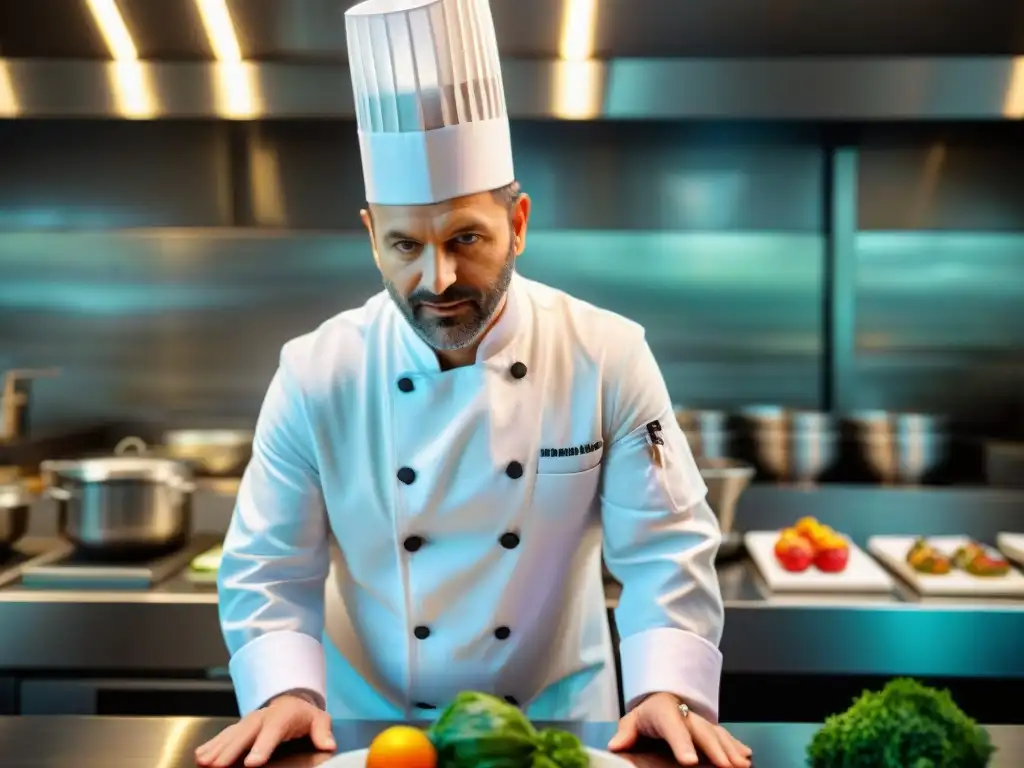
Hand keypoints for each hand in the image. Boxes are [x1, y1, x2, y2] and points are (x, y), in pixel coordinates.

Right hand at [194, 693, 335, 767]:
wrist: (290, 701)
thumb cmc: (304, 716)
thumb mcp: (318, 720)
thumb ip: (322, 731)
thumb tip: (328, 744)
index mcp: (283, 715)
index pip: (272, 731)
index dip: (262, 746)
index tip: (252, 763)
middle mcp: (262, 717)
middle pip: (245, 734)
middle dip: (230, 750)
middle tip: (217, 766)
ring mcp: (248, 722)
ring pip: (231, 734)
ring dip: (216, 748)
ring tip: (203, 762)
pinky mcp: (239, 727)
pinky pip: (224, 735)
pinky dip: (211, 745)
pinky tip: (201, 755)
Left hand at [608, 692, 751, 766]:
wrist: (664, 700)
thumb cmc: (648, 715)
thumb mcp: (633, 720)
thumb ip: (626, 733)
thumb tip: (615, 745)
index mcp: (663, 712)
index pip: (673, 727)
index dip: (682, 744)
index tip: (689, 761)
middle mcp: (686, 715)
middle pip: (701, 731)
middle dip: (715, 749)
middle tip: (726, 766)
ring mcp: (701, 721)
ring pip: (717, 734)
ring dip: (730, 749)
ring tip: (741, 764)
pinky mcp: (710, 729)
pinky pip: (725, 736)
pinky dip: (736, 745)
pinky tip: (745, 755)